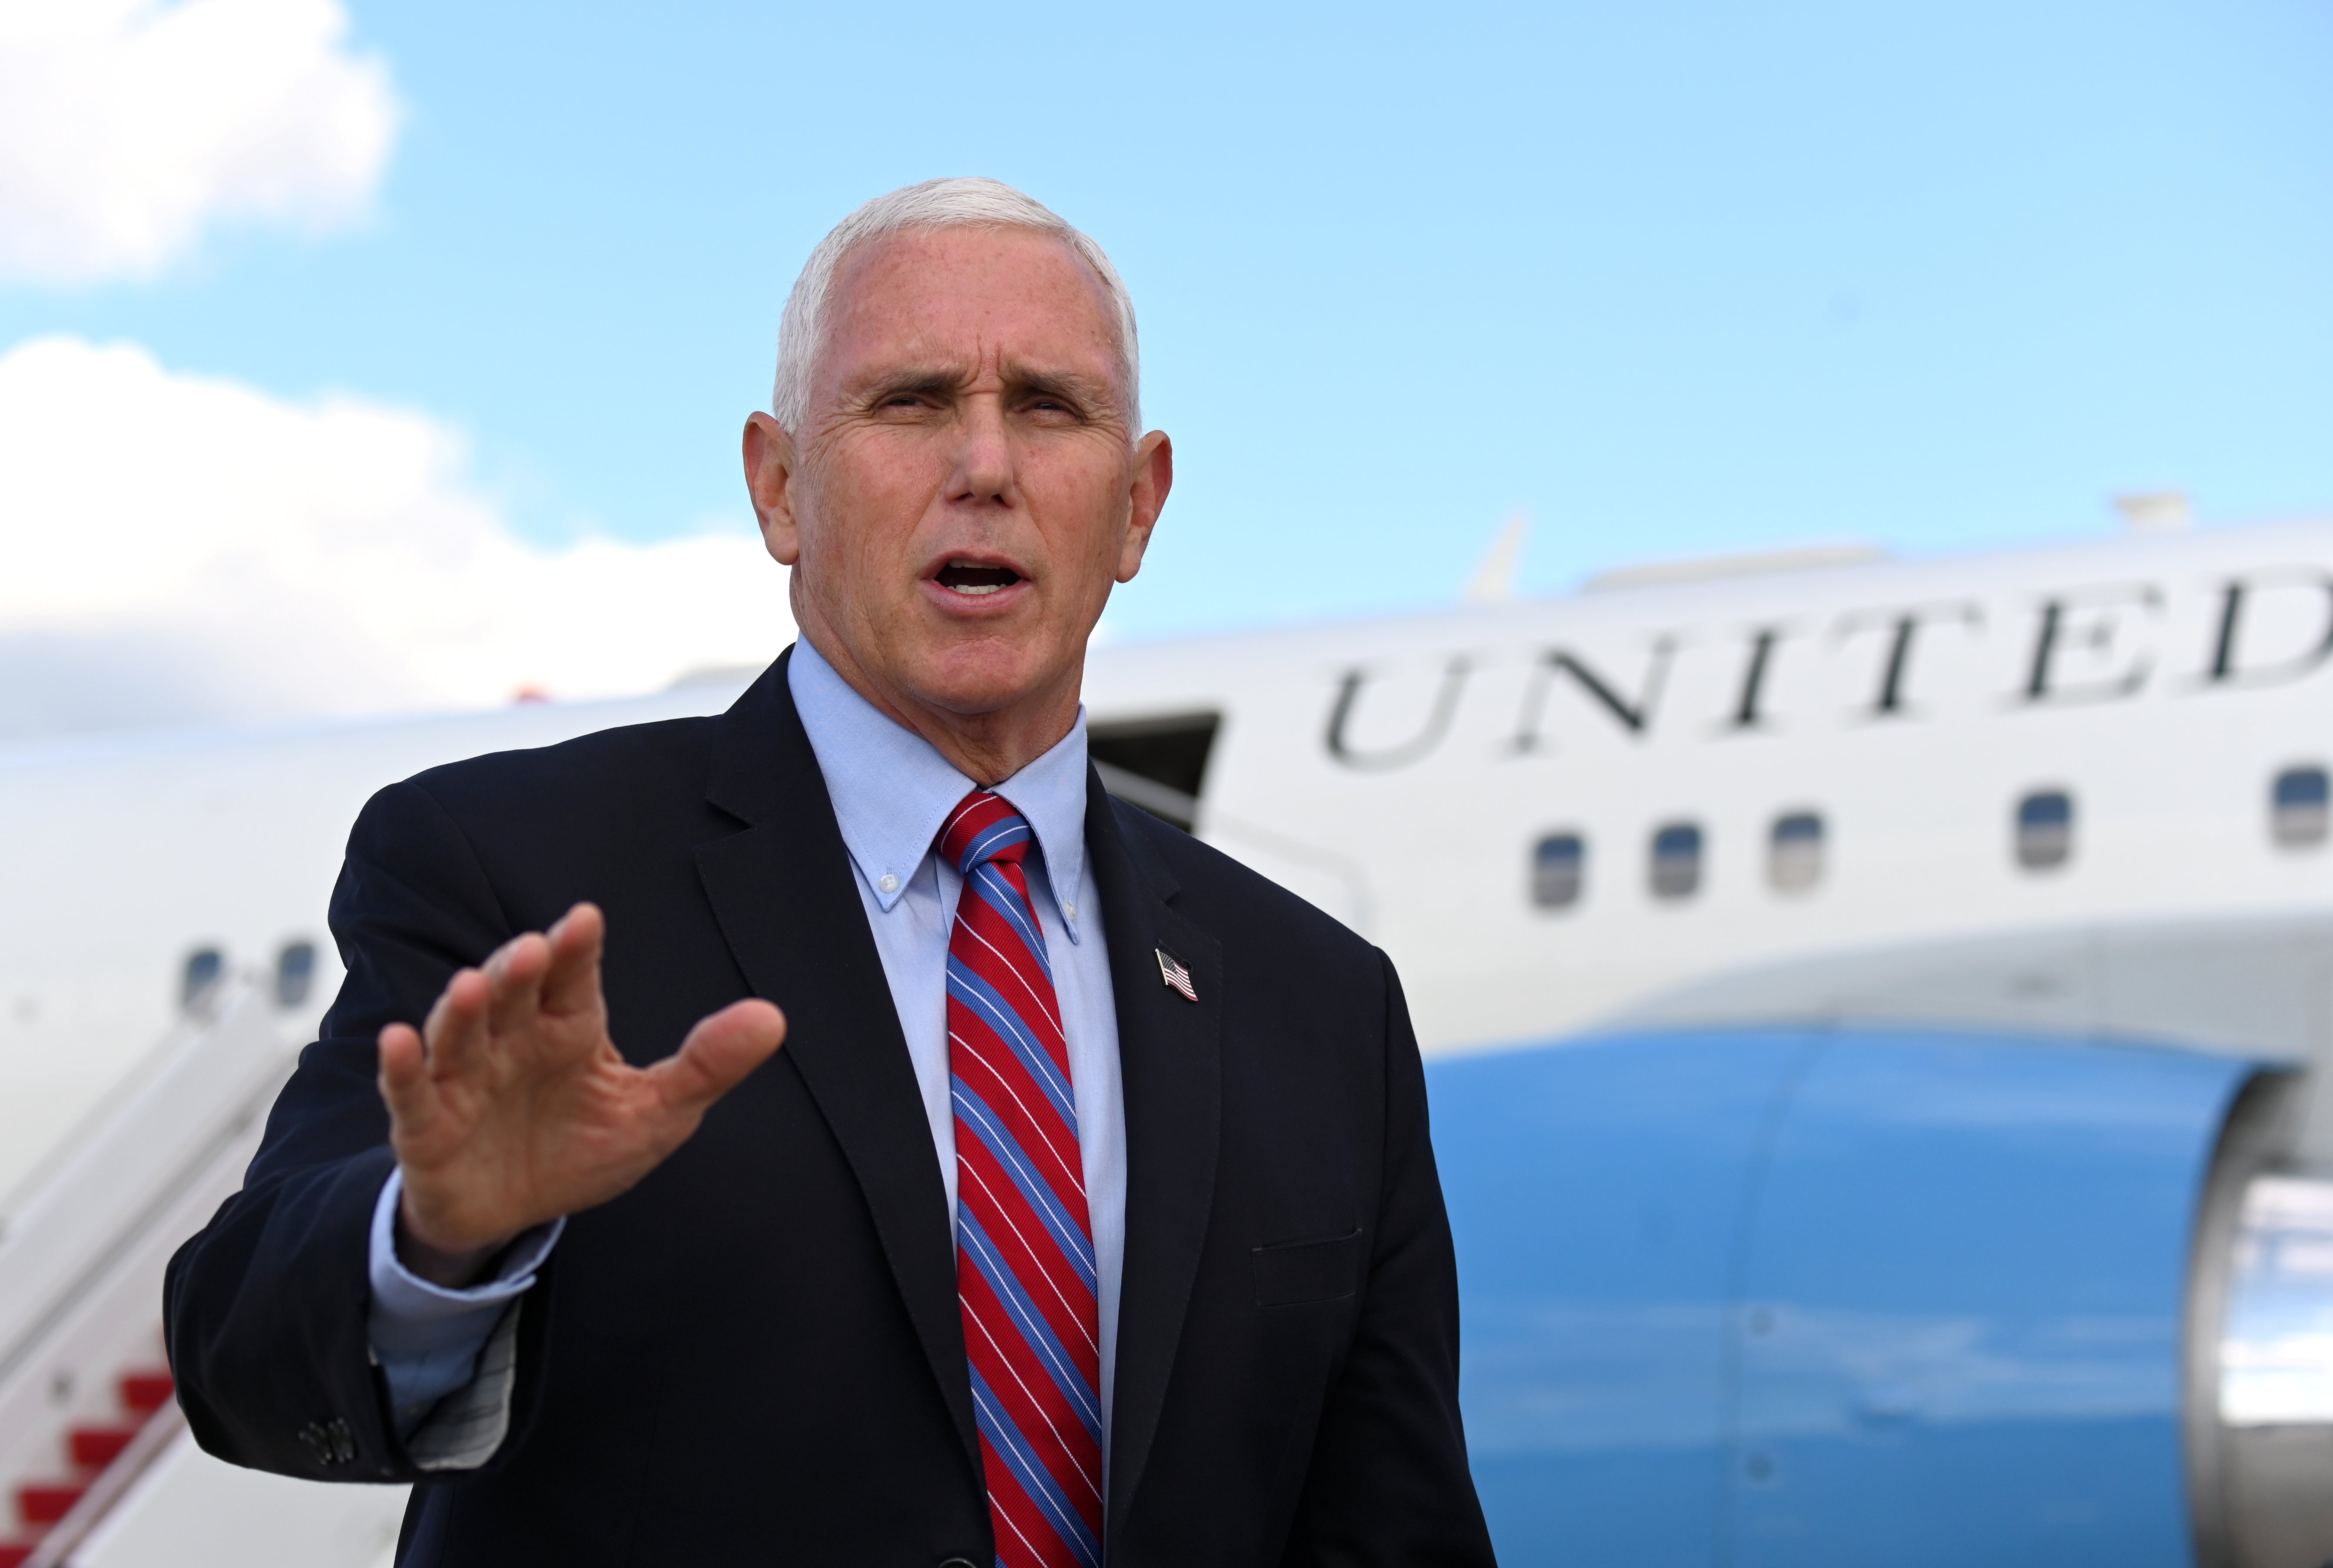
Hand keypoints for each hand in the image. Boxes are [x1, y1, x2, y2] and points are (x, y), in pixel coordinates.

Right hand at [377, 902, 784, 1286]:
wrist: (519, 1215)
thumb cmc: (584, 1147)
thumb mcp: (657, 1112)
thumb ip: (707, 1064)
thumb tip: (773, 1017)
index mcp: (569, 1026)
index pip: (574, 978)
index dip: (576, 949)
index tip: (586, 920)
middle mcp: (513, 1039)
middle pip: (513, 993)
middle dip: (519, 970)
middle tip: (533, 949)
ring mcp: (464, 1077)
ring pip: (459, 1032)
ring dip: (462, 1007)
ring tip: (472, 984)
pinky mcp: (426, 1124)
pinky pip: (410, 1091)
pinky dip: (399, 1067)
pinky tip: (396, 1041)